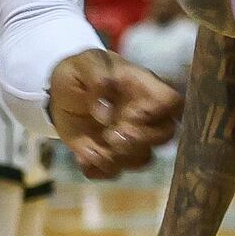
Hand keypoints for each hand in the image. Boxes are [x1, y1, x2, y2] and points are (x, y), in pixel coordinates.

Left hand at [51, 49, 177, 177]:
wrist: (62, 90)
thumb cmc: (83, 71)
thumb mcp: (86, 63)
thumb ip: (97, 79)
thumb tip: (103, 112)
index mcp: (145, 89)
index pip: (172, 102)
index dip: (156, 114)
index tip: (129, 114)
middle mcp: (144, 117)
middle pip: (165, 136)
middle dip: (138, 141)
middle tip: (110, 135)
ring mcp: (129, 139)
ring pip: (143, 159)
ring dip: (119, 158)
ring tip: (94, 147)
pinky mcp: (110, 155)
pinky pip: (114, 172)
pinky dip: (98, 169)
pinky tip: (83, 154)